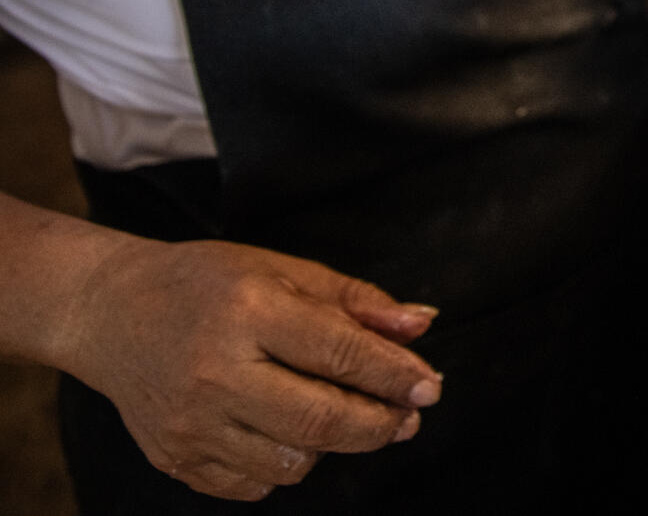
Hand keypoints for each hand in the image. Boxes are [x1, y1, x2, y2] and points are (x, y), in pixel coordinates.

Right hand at [61, 238, 441, 501]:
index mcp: (249, 312)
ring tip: (339, 414)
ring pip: (293, 461)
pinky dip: (286, 463)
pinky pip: (254, 483)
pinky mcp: (174, 458)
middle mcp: (216, 372)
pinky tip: (287, 430)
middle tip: (406, 417)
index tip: (429, 387)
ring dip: (333, 445)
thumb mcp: (284, 270)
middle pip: (321, 419)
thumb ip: (356, 303)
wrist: (111, 311)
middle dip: (379, 424)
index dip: (395, 375)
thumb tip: (421, 325)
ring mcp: (190, 423)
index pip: (341, 354)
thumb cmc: (206, 283)